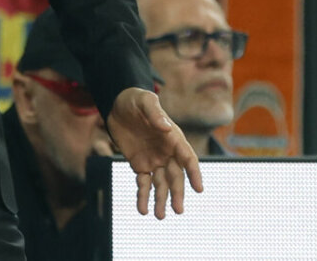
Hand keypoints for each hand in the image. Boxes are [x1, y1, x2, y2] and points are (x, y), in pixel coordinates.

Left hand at [107, 87, 203, 218]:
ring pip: (160, 184)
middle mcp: (167, 152)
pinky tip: (142, 209)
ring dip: (161, 200)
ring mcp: (154, 160)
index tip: (199, 188)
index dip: (194, 173)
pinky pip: (143, 183)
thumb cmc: (136, 100)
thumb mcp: (144, 101)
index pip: (187, 158)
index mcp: (174, 138)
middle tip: (178, 210)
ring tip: (159, 216)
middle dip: (177, 193)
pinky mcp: (139, 164)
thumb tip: (166, 127)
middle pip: (175, 177)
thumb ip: (155, 112)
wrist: (118, 104)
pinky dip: (142, 196)